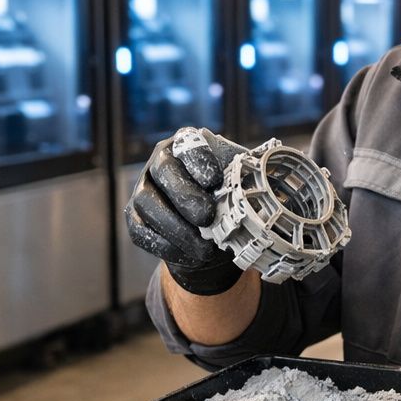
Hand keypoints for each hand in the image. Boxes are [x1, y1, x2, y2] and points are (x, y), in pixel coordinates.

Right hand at [125, 127, 247, 294]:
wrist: (211, 232)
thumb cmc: (228, 198)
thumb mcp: (240, 184)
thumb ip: (246, 180)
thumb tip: (264, 181)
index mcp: (187, 145)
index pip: (188, 144)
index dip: (199, 161)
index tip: (215, 181)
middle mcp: (160, 162)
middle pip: (164, 171)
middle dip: (186, 196)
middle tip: (208, 218)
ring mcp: (143, 190)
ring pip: (148, 204)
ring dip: (177, 229)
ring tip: (204, 248)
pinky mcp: (135, 218)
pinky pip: (142, 232)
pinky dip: (166, 247)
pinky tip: (191, 256)